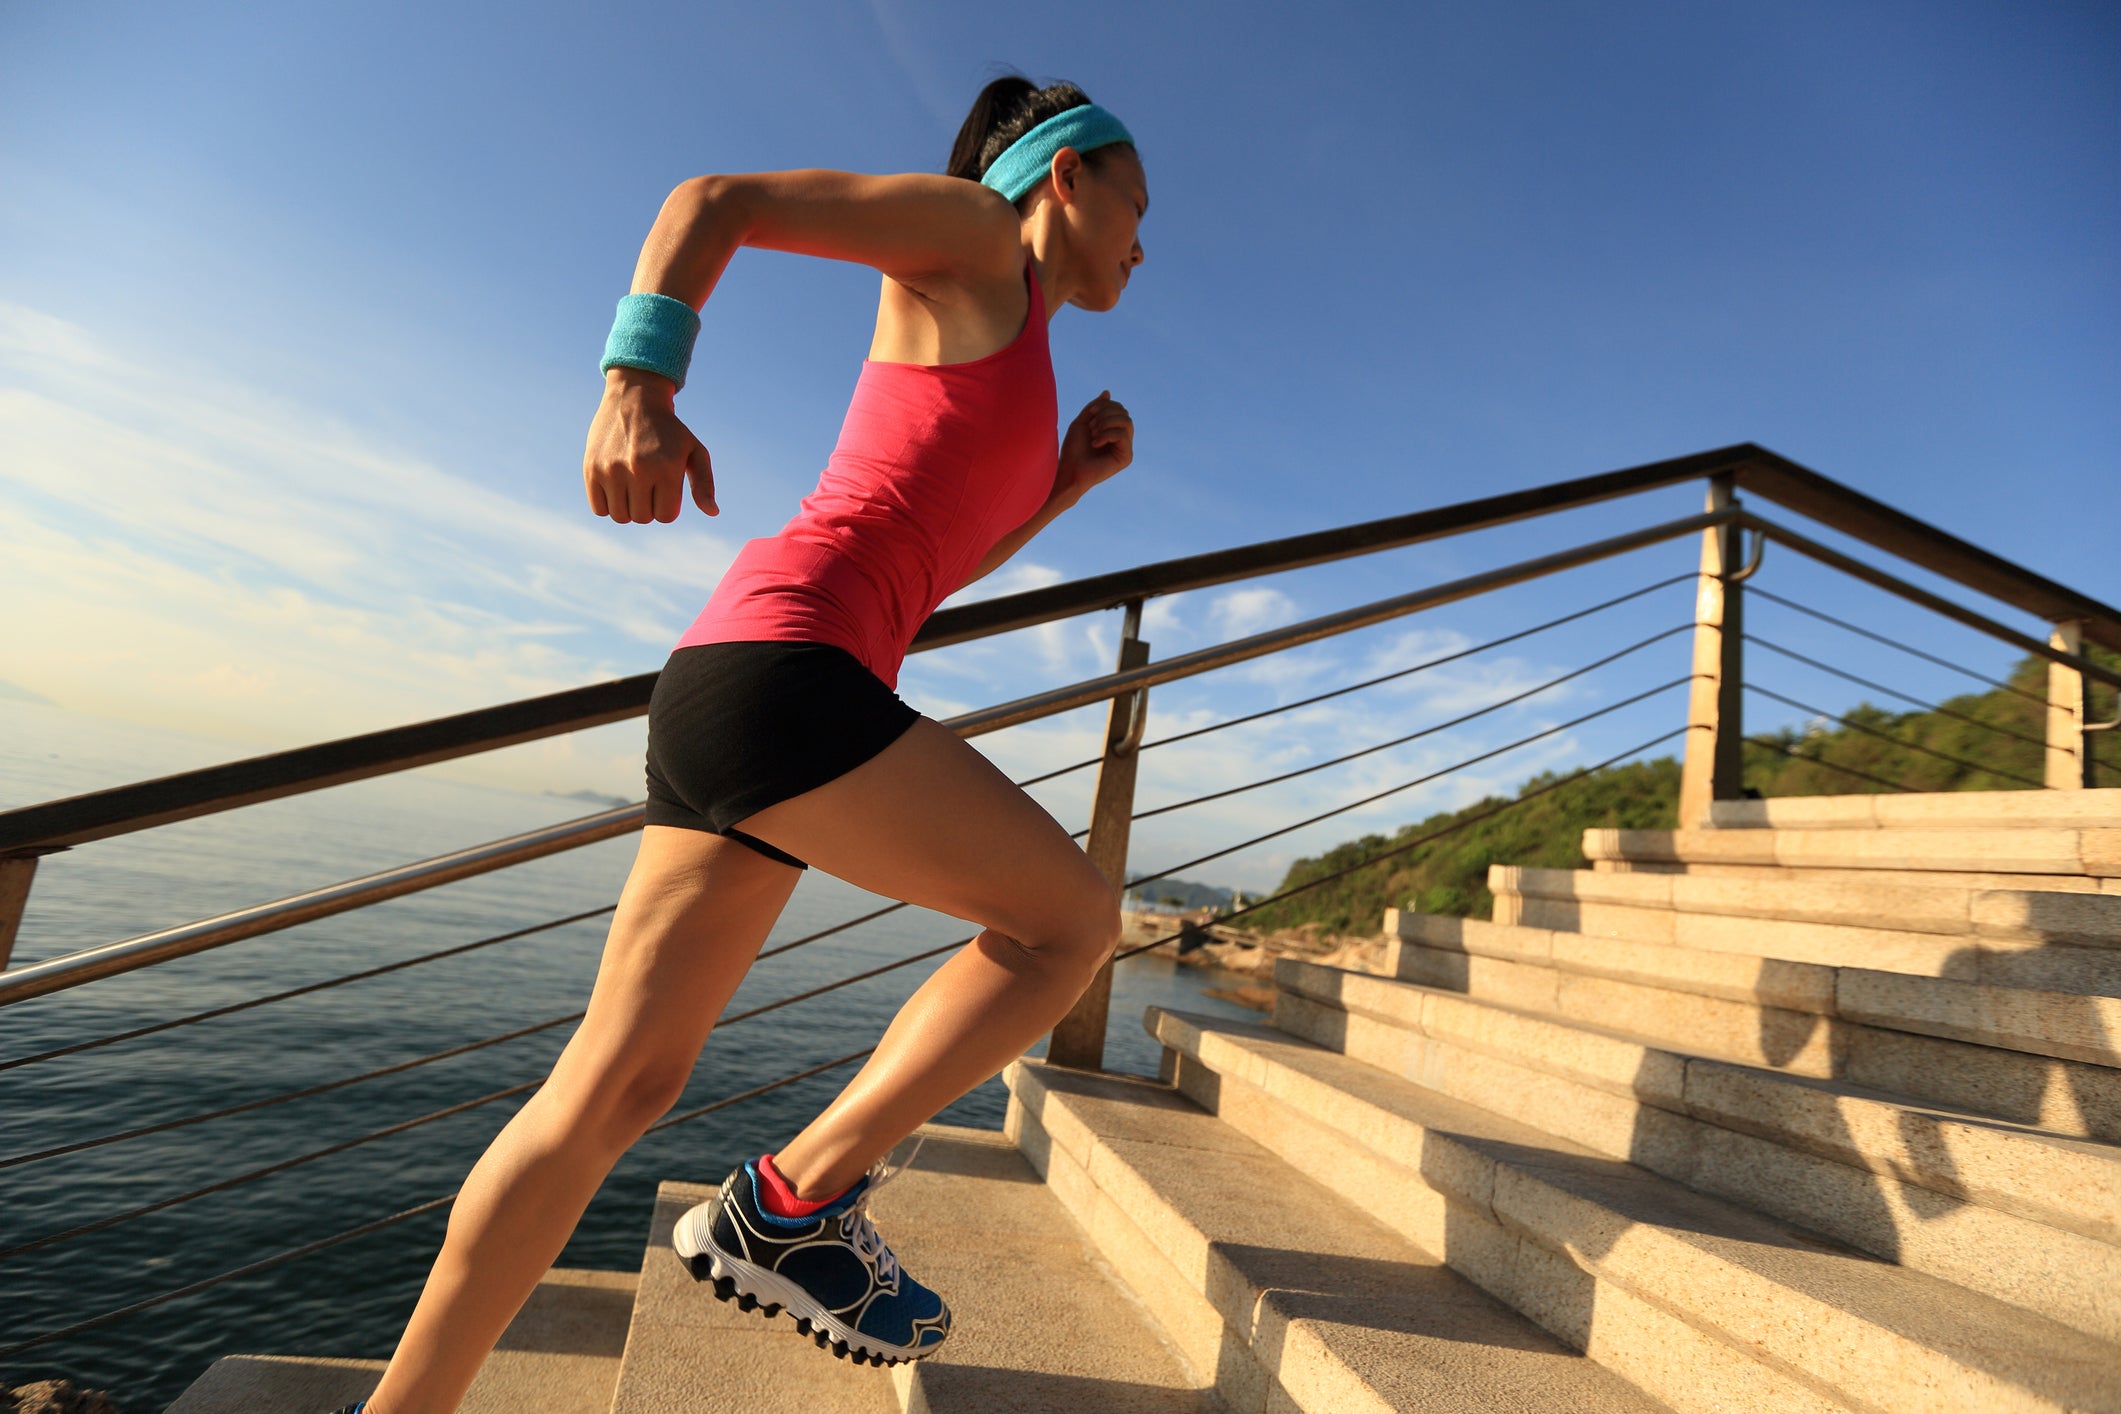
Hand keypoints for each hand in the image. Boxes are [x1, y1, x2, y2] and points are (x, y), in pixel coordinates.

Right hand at [582, 368, 717, 522]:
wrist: (634, 398)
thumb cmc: (669, 430)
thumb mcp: (695, 451)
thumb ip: (704, 483)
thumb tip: (713, 512)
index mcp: (667, 467)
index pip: (666, 516)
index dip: (668, 506)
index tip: (665, 489)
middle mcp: (638, 469)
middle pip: (643, 518)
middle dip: (648, 507)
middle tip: (648, 484)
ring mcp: (612, 469)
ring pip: (620, 517)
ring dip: (628, 508)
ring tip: (632, 486)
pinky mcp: (591, 468)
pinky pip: (599, 509)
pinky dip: (608, 504)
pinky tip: (615, 486)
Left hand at [1056, 390, 1133, 501]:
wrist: (1069, 471)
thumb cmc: (1073, 449)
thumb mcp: (1082, 422)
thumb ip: (1095, 407)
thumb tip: (1107, 392)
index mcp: (1113, 431)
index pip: (1119, 408)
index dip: (1105, 405)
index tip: (1090, 413)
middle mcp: (1122, 439)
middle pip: (1124, 413)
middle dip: (1105, 414)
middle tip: (1091, 426)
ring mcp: (1125, 449)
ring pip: (1126, 421)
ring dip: (1106, 423)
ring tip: (1093, 433)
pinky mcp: (1126, 458)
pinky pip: (1123, 434)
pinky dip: (1107, 434)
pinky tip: (1095, 443)